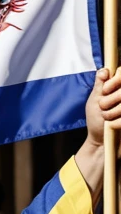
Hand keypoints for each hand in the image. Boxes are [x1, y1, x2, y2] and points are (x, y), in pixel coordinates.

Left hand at [75, 67, 120, 198]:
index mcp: (119, 89)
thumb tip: (104, 70)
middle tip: (103, 108)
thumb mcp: (94, 101)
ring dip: (110, 112)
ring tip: (107, 118)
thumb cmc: (97, 122)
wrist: (100, 143)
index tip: (105, 90)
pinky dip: (115, 123)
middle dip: (109, 99)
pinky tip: (112, 127)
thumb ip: (100, 85)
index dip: (114, 81)